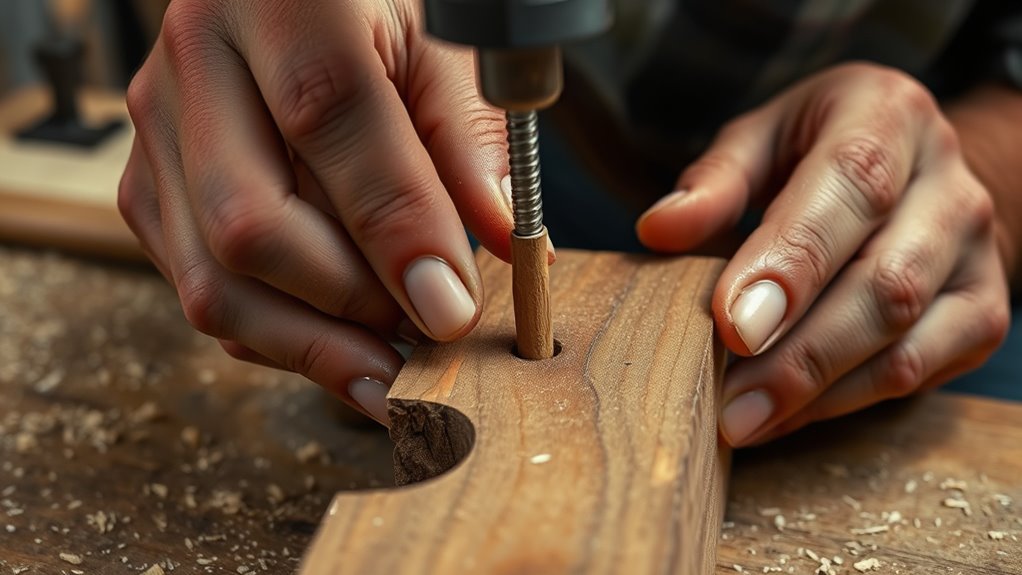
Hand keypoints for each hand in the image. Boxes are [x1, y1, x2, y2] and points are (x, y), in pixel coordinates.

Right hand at [118, 0, 524, 424]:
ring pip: (213, 282)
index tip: (451, 306)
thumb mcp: (443, 48)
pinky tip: (340, 341)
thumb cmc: (377, 16)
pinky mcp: (150, 187)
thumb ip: (470, 140)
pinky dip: (277, 336)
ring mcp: (159, 131)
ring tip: (389, 371)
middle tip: (426, 339)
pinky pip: (203, 292)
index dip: (395, 227)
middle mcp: (195, 60)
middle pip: (248, 224)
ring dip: (311, 347)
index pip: (328, 117)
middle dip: (348, 307)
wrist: (291, 2)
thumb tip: (502, 242)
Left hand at [637, 63, 1010, 445]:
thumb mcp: (760, 141)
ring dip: (818, 390)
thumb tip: (659, 229)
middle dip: (801, 350)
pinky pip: (917, 372)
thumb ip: (715, 182)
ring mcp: (975, 253)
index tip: (732, 322)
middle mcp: (948, 184)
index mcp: (890, 115)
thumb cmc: (814, 158)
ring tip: (743, 419)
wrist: (912, 179)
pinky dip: (843, 403)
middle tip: (730, 399)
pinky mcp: (979, 312)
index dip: (793, 259)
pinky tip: (782, 415)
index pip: (853, 183)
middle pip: (886, 279)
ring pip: (905, 337)